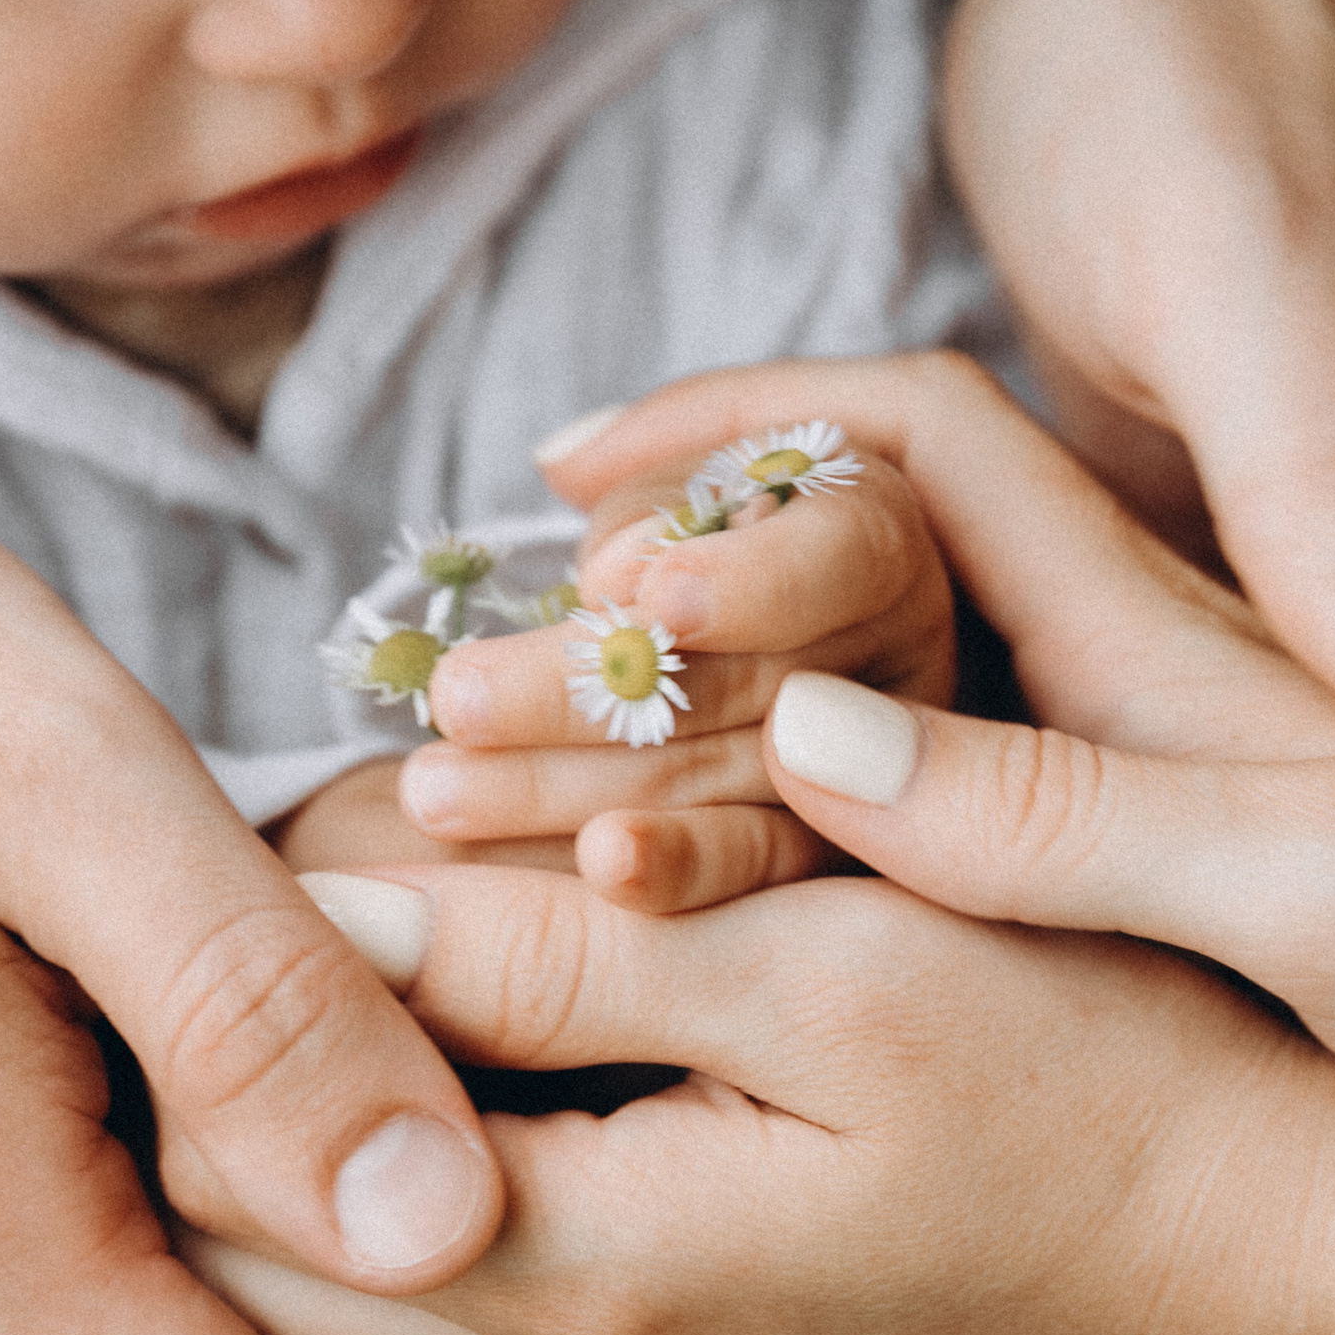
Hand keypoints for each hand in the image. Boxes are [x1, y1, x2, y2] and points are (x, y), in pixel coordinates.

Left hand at [195, 868, 1334, 1334]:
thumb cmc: (1102, 1087)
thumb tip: (332, 908)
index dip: (214, 989)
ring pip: (316, 1309)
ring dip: (295, 1142)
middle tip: (281, 899)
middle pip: (242, 1259)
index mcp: (587, 1277)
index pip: (243, 1163)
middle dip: (220, 1075)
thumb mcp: (840, 974)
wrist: (1282, 1261)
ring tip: (354, 968)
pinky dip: (379, 1209)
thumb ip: (568, 952)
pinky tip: (450, 1075)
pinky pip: (425, 1333)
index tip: (262, 840)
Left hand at [402, 431, 955, 911]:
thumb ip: (656, 470)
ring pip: (726, 785)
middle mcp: (900, 659)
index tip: (645, 592)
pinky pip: (748, 871)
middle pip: (752, 681)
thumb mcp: (690, 478)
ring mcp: (874, 771)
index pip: (846, 554)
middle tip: (455, 699)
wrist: (736, 655)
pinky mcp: (834, 859)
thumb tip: (568, 462)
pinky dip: (665, 869)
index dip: (749, 577)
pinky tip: (582, 873)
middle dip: (587, 689)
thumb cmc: (700, 538)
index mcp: (879, 535)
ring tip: (433, 792)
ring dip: (566, 788)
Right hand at [579, 358, 1334, 1177]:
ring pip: (855, 701)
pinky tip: (676, 885)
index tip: (563, 489)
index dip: (727, 438)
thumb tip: (811, 753)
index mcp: (1151, 639)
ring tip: (497, 784)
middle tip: (450, 686)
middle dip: (640, 613)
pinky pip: (920, 817)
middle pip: (839, 573)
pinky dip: (772, 833)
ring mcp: (1125, 771)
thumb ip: (1079, 811)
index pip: (899, 447)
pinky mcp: (1146, 867)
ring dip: (677, 731)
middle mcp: (1117, 680)